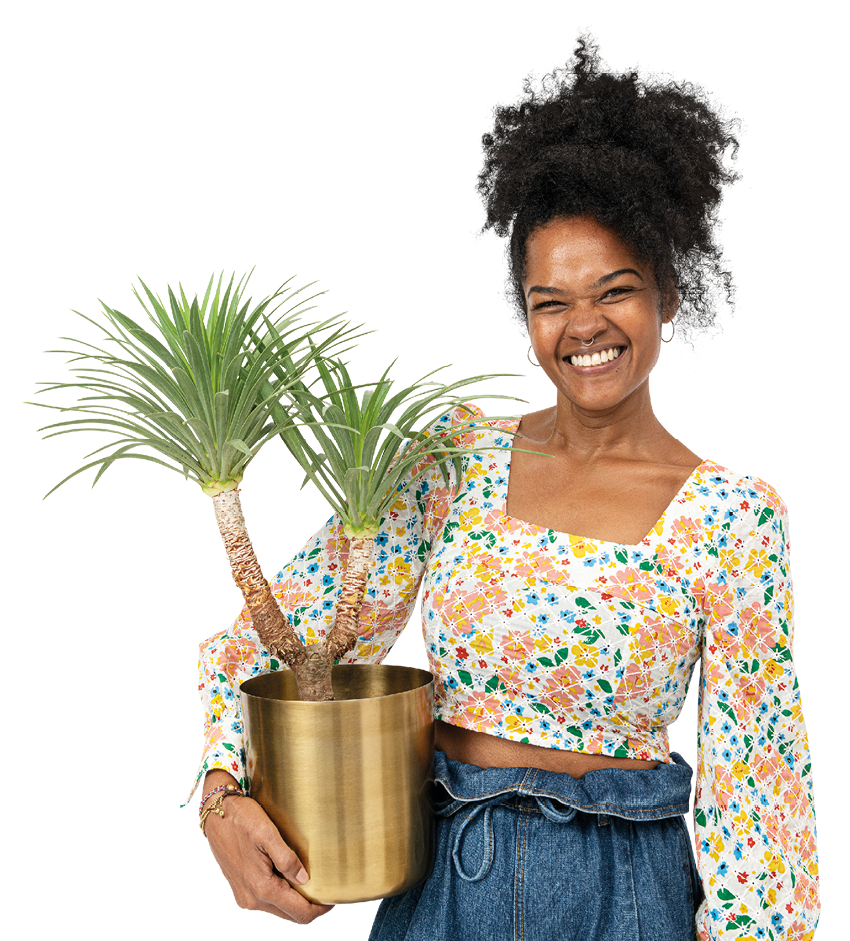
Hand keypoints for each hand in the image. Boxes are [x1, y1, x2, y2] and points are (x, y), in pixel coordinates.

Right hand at [201, 771, 333, 923]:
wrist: (214, 814)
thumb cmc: (240, 818)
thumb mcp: (267, 833)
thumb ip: (286, 859)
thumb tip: (304, 880)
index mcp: (262, 887)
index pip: (299, 912)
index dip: (320, 909)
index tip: (334, 899)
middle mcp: (252, 899)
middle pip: (290, 915)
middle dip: (310, 907)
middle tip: (326, 889)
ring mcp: (244, 896)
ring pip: (279, 910)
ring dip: (296, 901)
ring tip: (310, 880)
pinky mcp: (241, 889)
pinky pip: (267, 901)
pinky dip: (282, 895)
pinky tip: (289, 876)